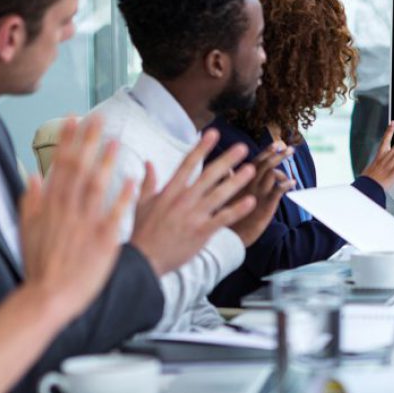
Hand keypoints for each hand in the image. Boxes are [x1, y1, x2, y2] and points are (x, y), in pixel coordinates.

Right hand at [19, 117, 134, 321]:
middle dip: (89, 141)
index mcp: (50, 207)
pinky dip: (122, 196)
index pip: (61, 165)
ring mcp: (85, 224)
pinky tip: (131, 179)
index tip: (75, 119)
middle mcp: (67, 211)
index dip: (69, 141)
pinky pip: (115, 214)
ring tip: (116, 141)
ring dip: (106, 162)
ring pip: (97, 186)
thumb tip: (33, 176)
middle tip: (99, 117)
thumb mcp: (27, 230)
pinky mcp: (103, 240)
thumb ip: (30, 202)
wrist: (48, 297)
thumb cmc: (39, 266)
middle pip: (79, 169)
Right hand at [130, 130, 257, 275]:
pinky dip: (237, 210)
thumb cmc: (142, 232)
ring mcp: (193, 215)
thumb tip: (148, 163)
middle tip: (242, 147)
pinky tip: (251, 201)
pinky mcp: (201, 232)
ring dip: (237, 181)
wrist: (144, 259)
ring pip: (219, 194)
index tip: (213, 133)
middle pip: (209, 175)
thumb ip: (148, 182)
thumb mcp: (141, 204)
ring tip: (251, 169)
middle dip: (226, 160)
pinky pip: (223, 218)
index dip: (202, 147)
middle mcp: (183, 200)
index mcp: (170, 191)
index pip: (188, 163)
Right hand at [230, 143, 295, 245]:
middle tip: (289, 148)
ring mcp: (257, 194)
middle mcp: (248, 185)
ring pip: (272, 173)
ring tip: (291, 159)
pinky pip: (278, 190)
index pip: (255, 161)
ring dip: (282, 166)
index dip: (267, 151)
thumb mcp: (222, 196)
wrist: (226, 238)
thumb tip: (227, 169)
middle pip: (265, 164)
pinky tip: (293, 182)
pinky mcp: (264, 206)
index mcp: (238, 181)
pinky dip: (286, 184)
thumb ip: (226, 181)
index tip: (277, 144)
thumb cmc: (224, 217)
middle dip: (278, 154)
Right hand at [361, 121, 393, 188]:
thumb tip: (377, 166)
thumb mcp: (370, 170)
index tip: (393, 122)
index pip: (384, 140)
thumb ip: (376, 166)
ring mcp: (390, 164)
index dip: (389, 130)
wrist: (367, 188)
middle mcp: (385, 158)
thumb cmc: (368, 181)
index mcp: (379, 156)